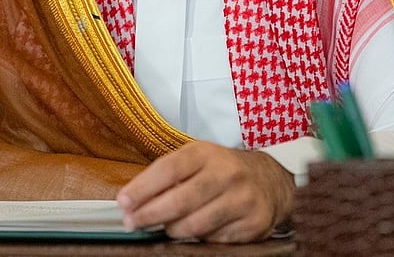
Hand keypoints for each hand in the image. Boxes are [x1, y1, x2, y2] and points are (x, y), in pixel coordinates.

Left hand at [116, 140, 294, 242]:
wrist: (270, 180)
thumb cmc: (222, 170)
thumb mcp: (196, 160)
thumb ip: (167, 176)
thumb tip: (132, 200)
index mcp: (205, 153)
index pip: (168, 169)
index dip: (143, 188)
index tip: (124, 202)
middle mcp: (226, 173)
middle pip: (180, 201)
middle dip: (150, 215)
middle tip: (132, 223)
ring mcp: (242, 199)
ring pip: (196, 225)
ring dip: (173, 230)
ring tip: (165, 228)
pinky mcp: (253, 223)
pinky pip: (215, 240)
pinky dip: (200, 240)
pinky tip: (196, 232)